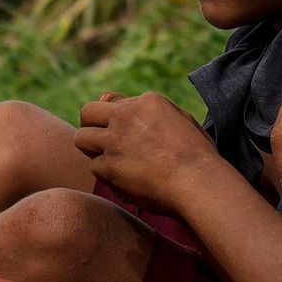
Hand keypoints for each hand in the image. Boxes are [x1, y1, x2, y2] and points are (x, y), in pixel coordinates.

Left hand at [74, 92, 215, 211]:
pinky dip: (107, 174)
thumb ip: (147, 109)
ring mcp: (115, 139)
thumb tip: (107, 97)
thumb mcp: (181, 120)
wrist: (200, 183)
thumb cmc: (197, 156)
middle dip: (92, 126)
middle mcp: (127, 115)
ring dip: (93, 150)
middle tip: (105, 143)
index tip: (124, 133)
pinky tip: (126, 179)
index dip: (115, 119)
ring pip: (81, 138)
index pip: (112, 102)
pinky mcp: (109, 165)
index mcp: (148, 101)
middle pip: (87, 112)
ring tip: (113, 162)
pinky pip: (94, 166)